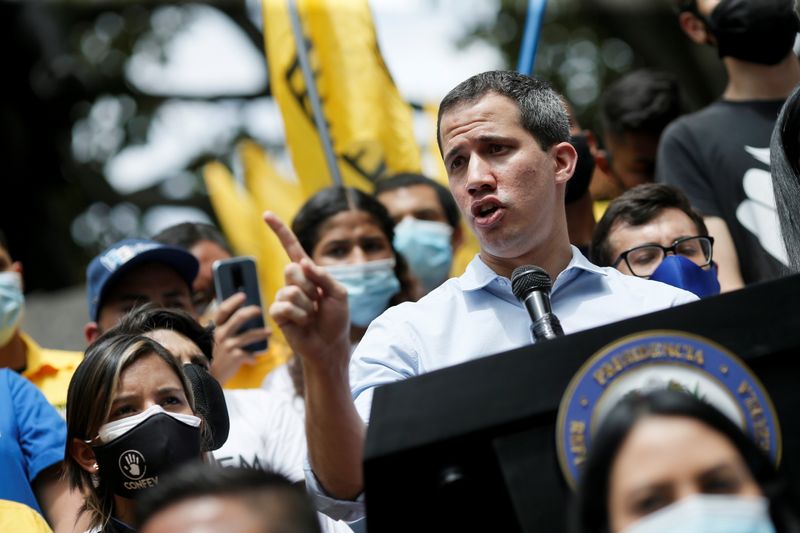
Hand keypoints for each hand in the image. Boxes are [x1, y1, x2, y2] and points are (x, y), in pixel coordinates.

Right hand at [210, 292, 270, 383]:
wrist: (203, 378)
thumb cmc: (209, 358)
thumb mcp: (211, 341)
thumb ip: (221, 331)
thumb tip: (236, 320)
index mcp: (214, 328)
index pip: (223, 310)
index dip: (233, 301)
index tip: (243, 295)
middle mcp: (220, 334)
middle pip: (239, 317)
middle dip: (251, 311)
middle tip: (259, 310)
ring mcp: (228, 346)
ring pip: (250, 335)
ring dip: (261, 333)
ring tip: (269, 332)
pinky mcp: (235, 357)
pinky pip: (249, 354)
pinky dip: (252, 358)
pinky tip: (254, 359)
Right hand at [264, 212, 350, 370]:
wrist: (330, 345)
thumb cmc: (336, 319)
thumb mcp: (339, 294)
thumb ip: (323, 276)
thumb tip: (302, 263)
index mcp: (309, 273)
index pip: (292, 247)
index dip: (280, 231)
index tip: (266, 214)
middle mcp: (293, 282)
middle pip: (291, 268)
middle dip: (309, 286)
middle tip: (317, 301)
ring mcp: (284, 297)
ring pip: (289, 290)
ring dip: (306, 305)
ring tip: (311, 315)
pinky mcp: (277, 314)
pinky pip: (282, 306)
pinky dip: (298, 315)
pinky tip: (302, 323)